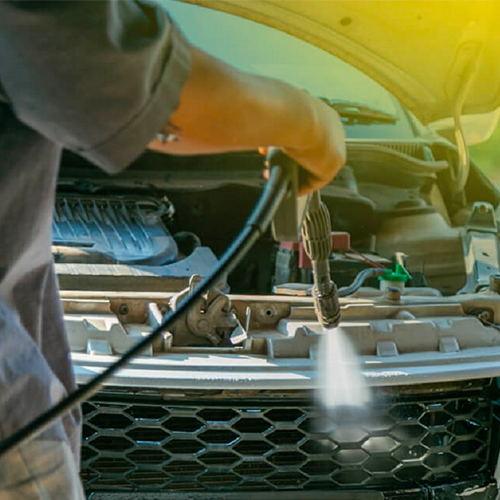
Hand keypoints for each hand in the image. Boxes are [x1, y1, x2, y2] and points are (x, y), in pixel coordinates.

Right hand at [150, 47, 345, 195]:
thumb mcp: (255, 100)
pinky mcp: (332, 163)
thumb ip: (241, 103)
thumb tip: (210, 97)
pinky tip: (287, 186)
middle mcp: (326, 123)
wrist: (286, 113)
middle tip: (269, 165)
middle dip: (287, 159)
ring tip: (273, 174)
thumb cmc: (269, 103)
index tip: (267, 149)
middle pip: (306, 150)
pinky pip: (316, 179)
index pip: (300, 130)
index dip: (282, 143)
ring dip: (291, 171)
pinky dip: (300, 184)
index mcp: (311, 106)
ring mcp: (333, 143)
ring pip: (310, 164)